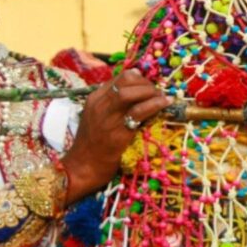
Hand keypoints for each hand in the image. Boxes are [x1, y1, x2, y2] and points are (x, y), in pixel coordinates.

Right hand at [60, 69, 169, 199]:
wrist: (81, 169)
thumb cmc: (93, 145)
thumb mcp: (98, 118)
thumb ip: (114, 104)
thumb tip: (138, 90)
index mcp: (95, 99)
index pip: (121, 78)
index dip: (140, 79)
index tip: (150, 87)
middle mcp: (100, 105)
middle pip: (127, 81)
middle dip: (147, 83)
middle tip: (159, 93)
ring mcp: (107, 118)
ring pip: (131, 93)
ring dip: (151, 92)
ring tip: (163, 99)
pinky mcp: (117, 133)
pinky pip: (138, 112)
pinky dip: (155, 105)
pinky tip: (165, 105)